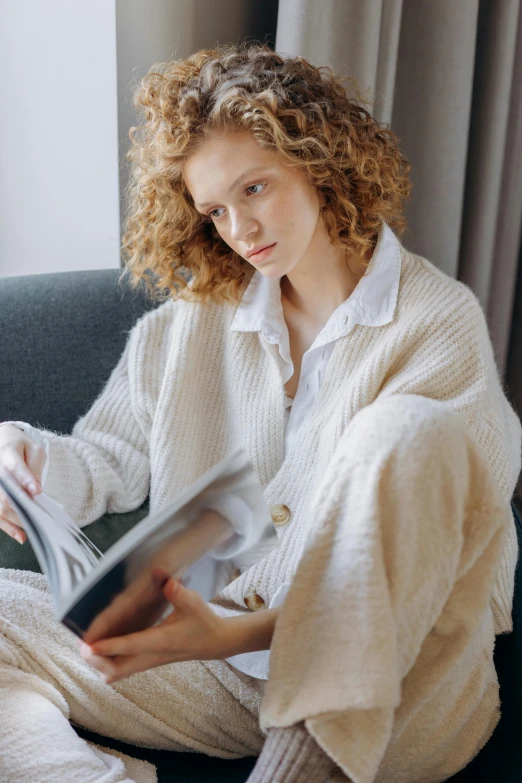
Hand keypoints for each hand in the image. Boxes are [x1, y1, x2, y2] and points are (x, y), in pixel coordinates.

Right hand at [0, 424, 44, 542]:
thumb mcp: (34, 451)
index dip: (25, 480)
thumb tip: (35, 490)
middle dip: (21, 505)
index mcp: (7, 453)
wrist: (2, 442)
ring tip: (34, 528)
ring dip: (16, 520)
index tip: (37, 491)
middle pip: (4, 492)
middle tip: (39, 515)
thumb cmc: (21, 447)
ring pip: (0, 506)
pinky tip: (20, 535)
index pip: (14, 467)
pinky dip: (7, 527)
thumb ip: (35, 468)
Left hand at [79, 575, 228, 683]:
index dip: (109, 645)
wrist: (214, 643)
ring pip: (117, 673)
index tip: (89, 645)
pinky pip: (122, 671)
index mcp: (162, 640)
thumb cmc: (202, 620)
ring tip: (87, 649)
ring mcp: (149, 662)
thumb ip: (176, 590)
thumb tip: (161, 574)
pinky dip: (108, 665)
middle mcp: (152, 656)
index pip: (132, 645)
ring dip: (100, 664)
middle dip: (97, 660)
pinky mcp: (147, 663)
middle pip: (117, 669)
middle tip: (82, 646)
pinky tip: (100, 652)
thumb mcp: (193, 602)